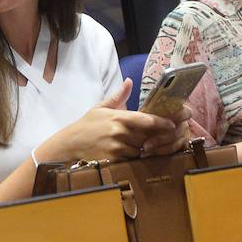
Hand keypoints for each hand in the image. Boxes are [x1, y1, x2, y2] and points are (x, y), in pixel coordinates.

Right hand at [39, 82, 187, 163]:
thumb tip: (129, 81)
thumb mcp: (100, 107)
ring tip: (152, 147)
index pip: (144, 119)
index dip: (160, 122)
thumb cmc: (87, 125)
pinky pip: (132, 160)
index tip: (171, 123)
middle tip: (167, 136)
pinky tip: (138, 156)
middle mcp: (119, 132)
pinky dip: (136, 158)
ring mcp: (116, 147)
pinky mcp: (114, 160)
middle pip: (146, 136)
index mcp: (117, 117)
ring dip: (146, 149)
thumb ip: (118, 96)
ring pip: (141, 149)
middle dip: (156, 137)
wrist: (70, 144)